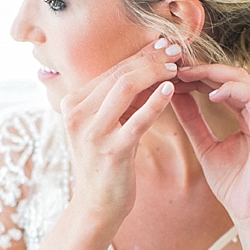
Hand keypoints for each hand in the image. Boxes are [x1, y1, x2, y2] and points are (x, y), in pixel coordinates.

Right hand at [59, 39, 179, 223]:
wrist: (96, 206)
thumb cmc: (104, 164)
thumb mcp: (104, 126)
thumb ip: (117, 101)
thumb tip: (144, 70)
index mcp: (72, 103)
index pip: (110, 70)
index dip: (139, 54)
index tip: (162, 43)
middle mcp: (76, 113)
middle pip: (118, 74)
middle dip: (149, 58)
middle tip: (175, 48)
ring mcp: (92, 132)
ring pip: (125, 87)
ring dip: (154, 73)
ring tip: (176, 66)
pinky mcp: (112, 151)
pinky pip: (137, 120)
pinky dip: (155, 102)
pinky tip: (171, 89)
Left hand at [170, 64, 249, 224]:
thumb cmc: (233, 184)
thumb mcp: (205, 145)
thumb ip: (193, 120)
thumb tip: (174, 95)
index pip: (227, 83)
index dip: (200, 75)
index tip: (173, 73)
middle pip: (234, 75)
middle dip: (203, 69)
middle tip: (175, 67)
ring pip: (242, 80)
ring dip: (212, 74)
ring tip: (186, 76)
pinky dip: (229, 90)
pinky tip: (208, 94)